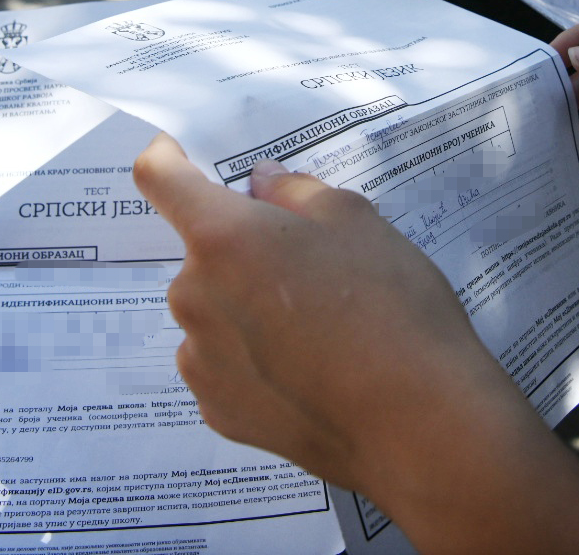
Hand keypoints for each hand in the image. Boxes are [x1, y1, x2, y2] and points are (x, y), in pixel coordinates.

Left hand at [132, 135, 507, 493]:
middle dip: (242, 250)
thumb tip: (264, 184)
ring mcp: (201, 361)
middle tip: (308, 265)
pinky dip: (255, 359)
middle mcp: (195, 298)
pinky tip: (310, 371)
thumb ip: (297, 192)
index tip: (179, 154)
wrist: (418, 424)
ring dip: (247, 307)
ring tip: (319, 329)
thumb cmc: (392, 311)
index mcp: (223, 238)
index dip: (167, 157)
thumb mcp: (358, 221)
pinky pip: (224, 365)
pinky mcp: (218, 411)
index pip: (160, 178)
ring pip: (214, 311)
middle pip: (201, 254)